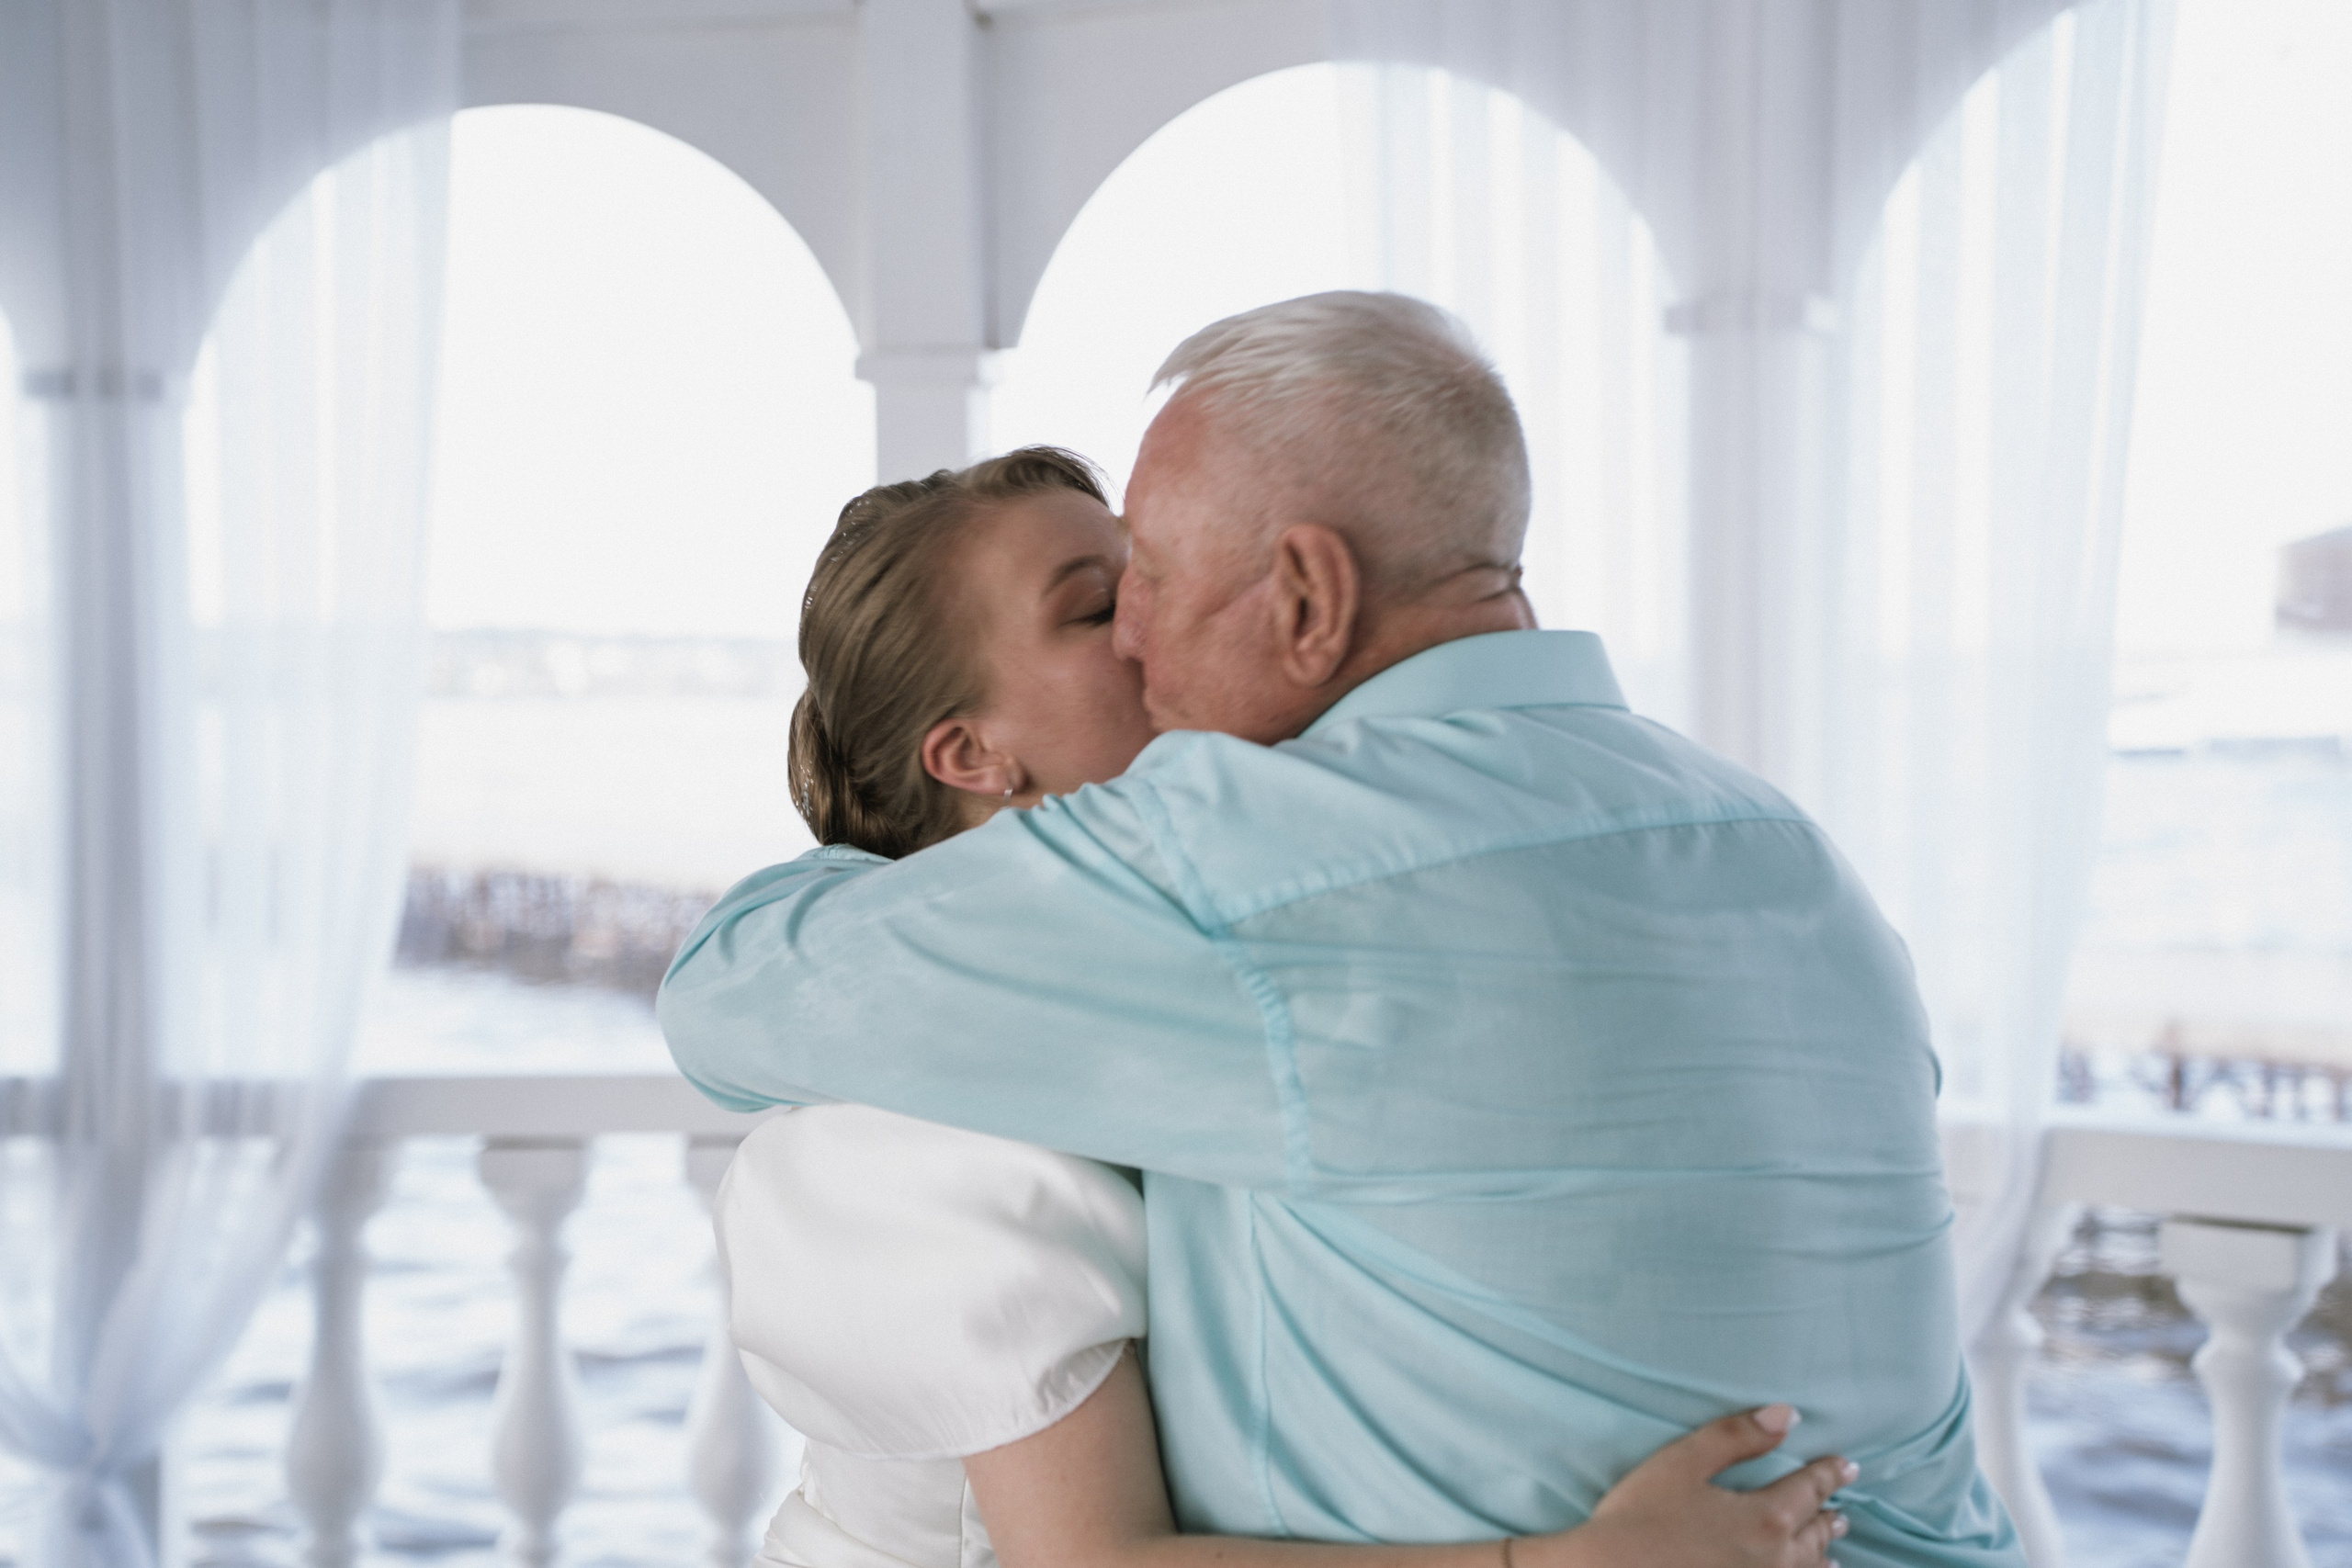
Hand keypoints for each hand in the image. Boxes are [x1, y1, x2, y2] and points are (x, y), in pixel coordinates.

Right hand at [1521, 1406, 1854, 1567]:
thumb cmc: (1641, 1515)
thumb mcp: (1683, 1462)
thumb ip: (1737, 1436)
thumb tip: (1788, 1416)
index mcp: (1766, 1518)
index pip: (1808, 1489)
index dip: (1828, 1474)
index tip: (1847, 1465)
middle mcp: (1774, 1559)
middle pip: (1812, 1534)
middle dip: (1828, 1516)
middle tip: (1843, 1510)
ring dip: (1821, 1555)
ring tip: (1832, 1552)